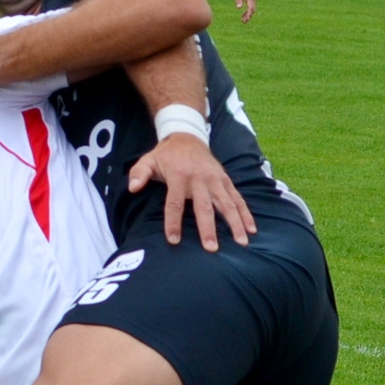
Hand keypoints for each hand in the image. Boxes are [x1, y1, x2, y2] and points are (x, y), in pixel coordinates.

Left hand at [127, 133, 256, 250]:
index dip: (173, 222)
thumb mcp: (148, 160)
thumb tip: (132, 188)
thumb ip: (138, 173)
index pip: (175, 202)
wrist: (188, 135)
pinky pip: (237, 198)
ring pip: (227, 203)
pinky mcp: (226, 180)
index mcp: (179, 176)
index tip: (173, 241)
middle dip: (208, 228)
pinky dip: (246, 213)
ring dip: (235, 223)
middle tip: (212, 249)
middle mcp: (200, 179)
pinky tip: (252, 229)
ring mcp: (215, 179)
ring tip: (241, 243)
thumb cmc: (166, 154)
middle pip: (204, 207)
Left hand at [233, 0, 256, 22]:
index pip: (251, 7)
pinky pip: (251, 7)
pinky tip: (243, 15)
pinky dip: (248, 12)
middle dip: (249, 16)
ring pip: (252, 9)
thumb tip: (239, 8)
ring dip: (248, 15)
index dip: (249, 14)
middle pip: (252, 10)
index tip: (246, 19)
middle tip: (244, 22)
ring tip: (243, 21)